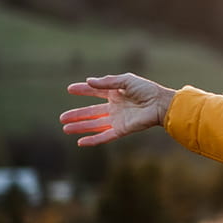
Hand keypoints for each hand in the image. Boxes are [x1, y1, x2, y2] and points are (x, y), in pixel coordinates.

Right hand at [60, 73, 175, 145]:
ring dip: (80, 127)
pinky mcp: (122, 130)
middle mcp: (115, 107)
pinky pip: (105, 136)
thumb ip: (107, 81)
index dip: (83, 90)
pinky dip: (93, 139)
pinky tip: (80, 142)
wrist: (161, 104)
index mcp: (116, 93)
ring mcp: (118, 119)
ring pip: (95, 125)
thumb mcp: (126, 80)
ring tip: (65, 128)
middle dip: (77, 115)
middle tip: (61, 118)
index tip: (70, 89)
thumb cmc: (147, 90)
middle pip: (91, 112)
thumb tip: (89, 81)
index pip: (95, 92)